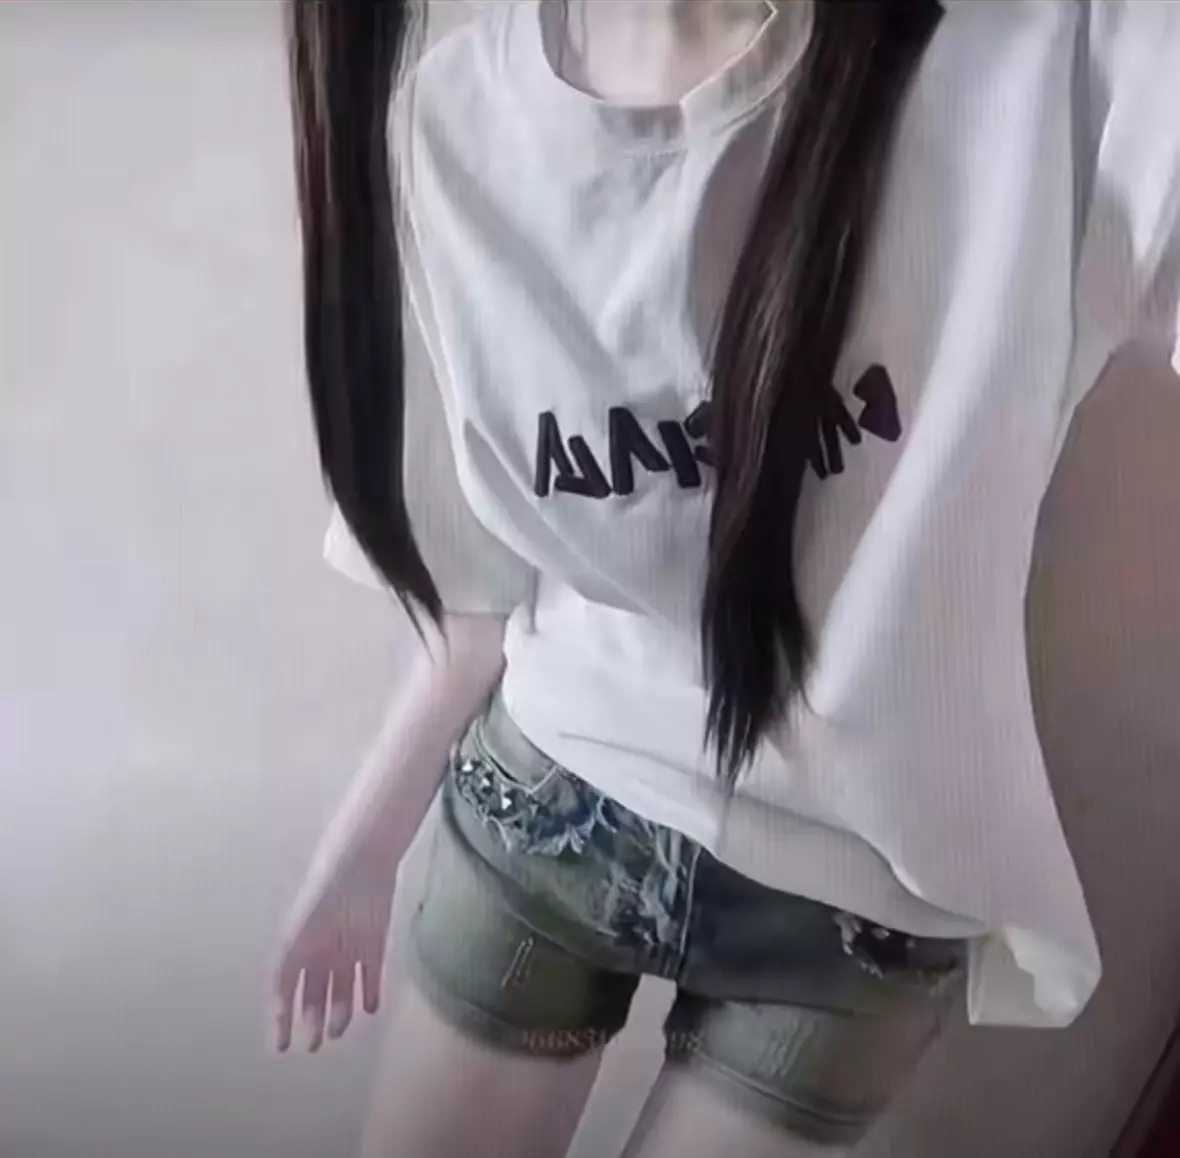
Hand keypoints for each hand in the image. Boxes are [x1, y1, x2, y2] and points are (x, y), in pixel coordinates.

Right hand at [271, 828, 399, 1052]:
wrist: (359, 864)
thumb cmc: (322, 893)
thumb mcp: (296, 933)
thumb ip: (284, 967)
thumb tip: (274, 1003)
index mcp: (297, 948)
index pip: (284, 991)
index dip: (280, 1019)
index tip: (280, 1046)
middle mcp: (321, 953)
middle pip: (315, 996)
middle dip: (312, 1022)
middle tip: (313, 1044)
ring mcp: (349, 950)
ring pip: (343, 991)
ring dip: (340, 1012)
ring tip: (338, 1028)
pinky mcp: (375, 945)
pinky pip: (371, 977)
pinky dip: (371, 993)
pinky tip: (369, 1008)